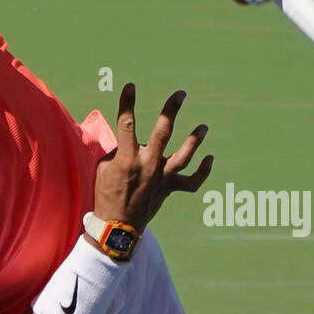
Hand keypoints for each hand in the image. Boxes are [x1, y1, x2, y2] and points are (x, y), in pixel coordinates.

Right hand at [93, 83, 213, 230]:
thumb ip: (119, 151)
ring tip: (203, 126)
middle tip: (181, 94)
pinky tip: (209, 158)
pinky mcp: (169, 188)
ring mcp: (161, 177)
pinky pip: (191, 182)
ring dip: (195, 140)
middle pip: (163, 133)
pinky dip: (203, 171)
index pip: (126, 124)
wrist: (118, 227)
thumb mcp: (104, 168)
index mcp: (127, 159)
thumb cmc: (106, 194)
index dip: (128, 103)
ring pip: (184, 156)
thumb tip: (130, 142)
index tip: (130, 86)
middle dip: (171, 110)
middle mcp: (148, 165)